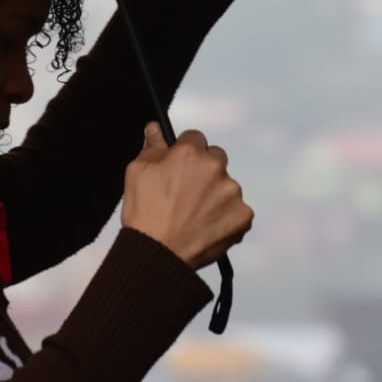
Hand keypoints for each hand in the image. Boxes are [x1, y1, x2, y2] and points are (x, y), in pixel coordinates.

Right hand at [122, 122, 253, 270]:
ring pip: (227, 186)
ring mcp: (232, 192)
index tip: (179, 167)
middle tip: (187, 193)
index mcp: (190, 152)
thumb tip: (155, 127)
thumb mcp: (137, 172)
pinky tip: (206, 228)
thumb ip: (152, 146)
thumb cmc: (144, 212)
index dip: (185, 152)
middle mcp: (215, 167)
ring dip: (216, 195)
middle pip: (216, 158)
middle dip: (204, 170)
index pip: (195, 138)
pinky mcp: (243, 216)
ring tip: (194, 216)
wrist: (158, 254)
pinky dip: (226, 218)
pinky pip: (237, 211)